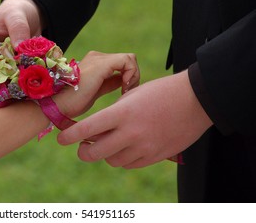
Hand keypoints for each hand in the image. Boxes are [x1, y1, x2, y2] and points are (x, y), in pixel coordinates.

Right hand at [0, 0, 43, 103]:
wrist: (28, 20)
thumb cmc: (16, 14)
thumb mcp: (17, 15)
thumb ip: (18, 28)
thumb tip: (19, 48)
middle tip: (2, 95)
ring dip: (0, 98)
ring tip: (18, 95)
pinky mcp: (5, 79)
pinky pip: (5, 93)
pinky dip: (13, 96)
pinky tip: (26, 94)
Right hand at [53, 51, 139, 118]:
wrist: (58, 105)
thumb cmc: (72, 103)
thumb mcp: (95, 92)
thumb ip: (109, 84)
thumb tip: (123, 81)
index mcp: (94, 63)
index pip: (121, 64)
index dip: (129, 77)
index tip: (125, 93)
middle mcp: (96, 57)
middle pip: (127, 59)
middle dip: (133, 75)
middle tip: (127, 92)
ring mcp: (98, 59)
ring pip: (130, 58)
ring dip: (134, 75)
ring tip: (126, 91)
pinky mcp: (102, 64)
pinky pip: (127, 61)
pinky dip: (131, 74)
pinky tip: (124, 87)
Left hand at [57, 70, 212, 168]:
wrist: (195, 100)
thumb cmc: (160, 91)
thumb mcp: (132, 96)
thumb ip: (113, 115)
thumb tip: (95, 130)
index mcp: (122, 113)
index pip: (87, 128)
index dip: (70, 136)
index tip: (61, 139)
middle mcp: (130, 133)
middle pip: (95, 153)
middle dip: (83, 151)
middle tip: (83, 146)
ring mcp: (144, 147)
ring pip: (111, 161)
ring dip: (105, 154)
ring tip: (108, 142)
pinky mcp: (155, 156)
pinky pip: (129, 164)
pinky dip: (122, 158)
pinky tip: (125, 146)